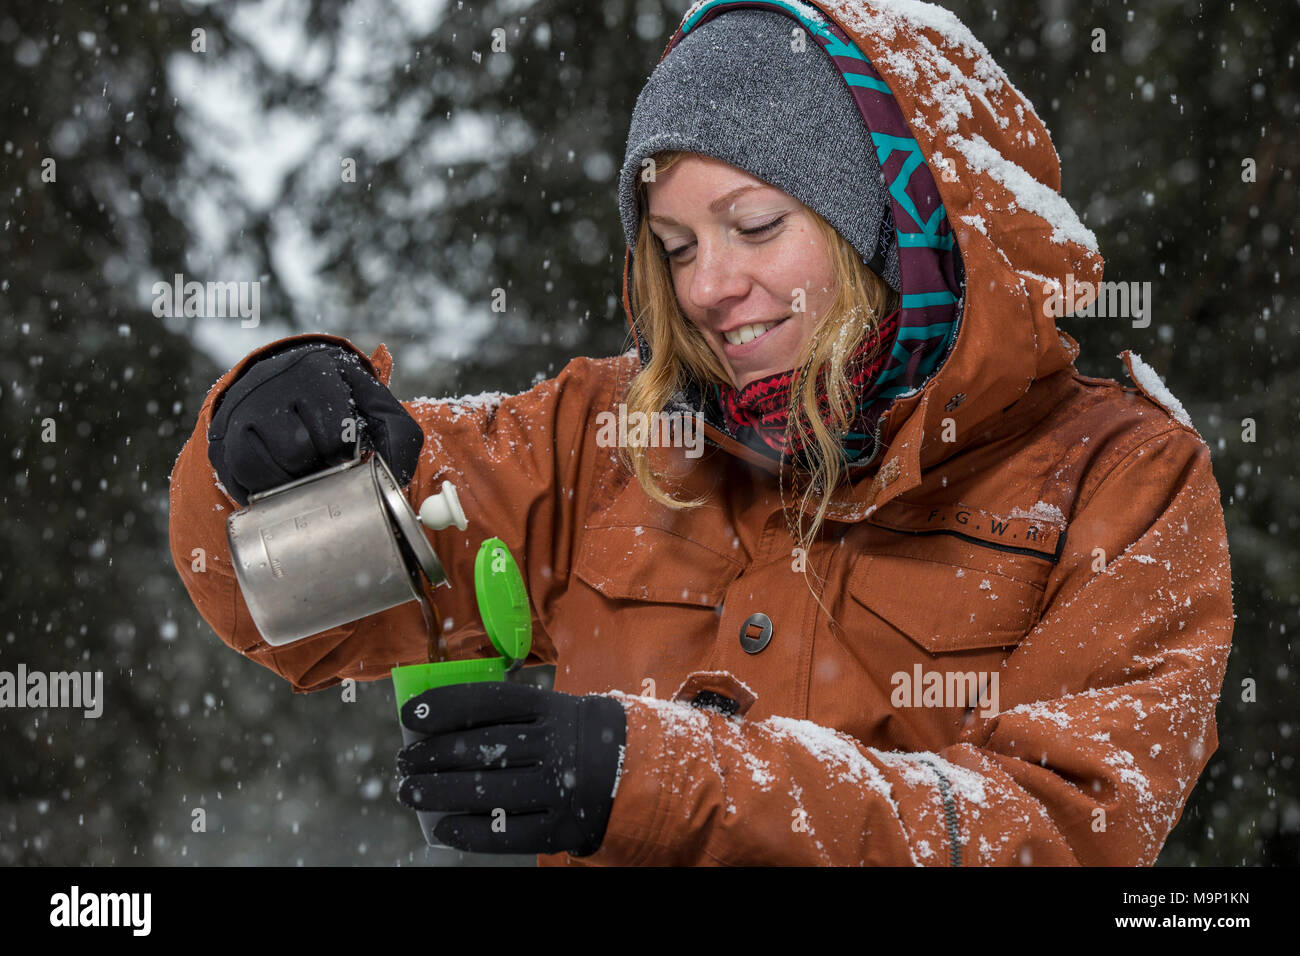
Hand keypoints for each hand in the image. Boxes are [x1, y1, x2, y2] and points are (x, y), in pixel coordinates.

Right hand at [207, 342, 423, 504]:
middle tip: (324, 458)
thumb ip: (398, 435)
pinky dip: (268, 490)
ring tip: (304, 466)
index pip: (333, 432)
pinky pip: (245, 484)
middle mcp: (269, 387)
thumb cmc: (339, 401)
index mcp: (313, 370)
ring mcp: (239, 415)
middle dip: (318, 465)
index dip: (344, 451)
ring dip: (293, 480)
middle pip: (296, 452)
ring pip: (266, 471)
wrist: (284, 384)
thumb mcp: (375, 404)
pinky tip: (283, 475)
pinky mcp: (223, 444)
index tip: (346, 447)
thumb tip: (395, 477)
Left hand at [396, 682, 626, 855]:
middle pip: (481, 749)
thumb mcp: (554, 710)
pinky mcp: (563, 828)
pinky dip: (471, 832)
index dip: (445, 706)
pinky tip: (444, 828)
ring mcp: (561, 789)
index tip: (410, 715)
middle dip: (432, 756)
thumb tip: (438, 724)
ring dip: (439, 793)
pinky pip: (508, 833)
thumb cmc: (576, 736)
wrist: (636, 772)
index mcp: (553, 708)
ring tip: (410, 792)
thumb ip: (509, 714)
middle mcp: (557, 746)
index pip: (489, 702)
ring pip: (487, 792)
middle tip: (404, 763)